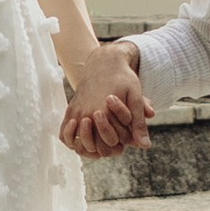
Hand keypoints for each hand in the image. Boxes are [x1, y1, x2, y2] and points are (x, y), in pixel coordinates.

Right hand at [61, 40, 149, 159]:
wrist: (104, 62)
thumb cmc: (123, 79)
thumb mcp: (135, 98)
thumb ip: (139, 123)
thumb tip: (145, 146)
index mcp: (104, 112)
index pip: (109, 144)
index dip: (119, 146)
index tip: (123, 140)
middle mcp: (87, 114)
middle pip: (93, 147)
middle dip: (104, 148)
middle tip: (113, 141)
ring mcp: (76, 112)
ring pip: (77, 144)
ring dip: (88, 147)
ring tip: (100, 139)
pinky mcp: (71, 110)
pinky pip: (64, 134)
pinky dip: (72, 140)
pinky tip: (85, 137)